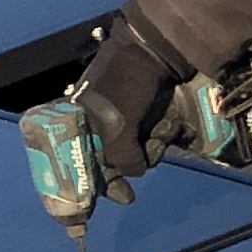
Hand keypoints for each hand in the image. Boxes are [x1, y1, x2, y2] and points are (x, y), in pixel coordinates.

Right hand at [74, 21, 187, 197]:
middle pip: (115, 160)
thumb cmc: (125, 85)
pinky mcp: (148, 111)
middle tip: (141, 166)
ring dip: (156, 143)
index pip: (78, 163)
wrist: (156, 48)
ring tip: (164, 126)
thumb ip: (122, 160)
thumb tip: (134, 172)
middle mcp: (98, 122)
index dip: (93, 184)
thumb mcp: (116, 128)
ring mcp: (125, 116)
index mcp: (76, 124)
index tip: (112, 202)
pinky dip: (167, 133)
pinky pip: (156, 135)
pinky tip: (174, 124)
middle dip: (133, 161)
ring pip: (140, 148)